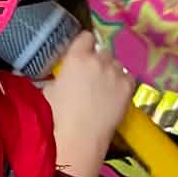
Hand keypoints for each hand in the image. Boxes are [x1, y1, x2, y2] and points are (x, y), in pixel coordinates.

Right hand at [42, 32, 134, 176]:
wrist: (79, 139)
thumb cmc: (57, 117)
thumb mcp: (49, 91)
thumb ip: (58, 76)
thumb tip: (61, 77)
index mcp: (76, 57)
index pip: (85, 37)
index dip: (84, 46)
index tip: (82, 55)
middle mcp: (98, 60)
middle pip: (103, 51)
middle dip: (98, 61)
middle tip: (91, 78)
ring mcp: (116, 73)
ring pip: (116, 64)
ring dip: (110, 72)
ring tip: (104, 89)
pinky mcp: (129, 87)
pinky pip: (127, 77)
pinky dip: (122, 83)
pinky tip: (114, 96)